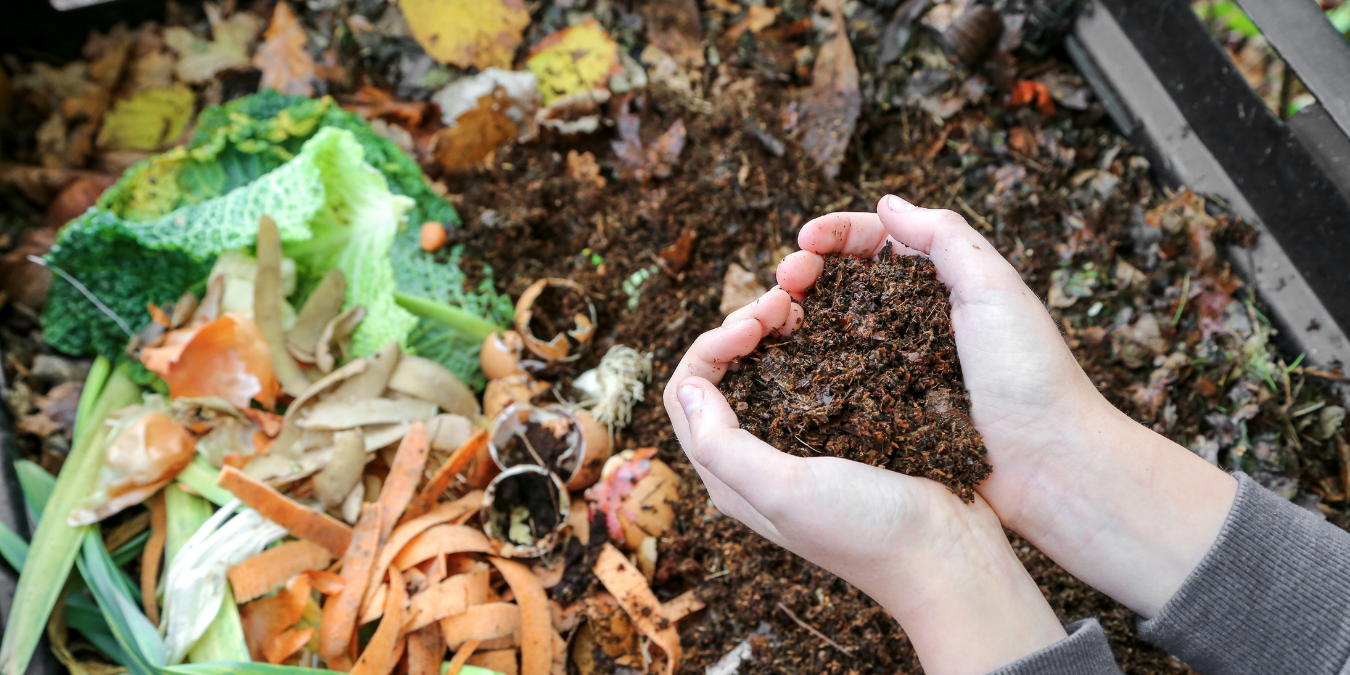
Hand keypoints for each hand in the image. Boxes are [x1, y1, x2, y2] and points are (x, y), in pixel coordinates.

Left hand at [663, 289, 1066, 674]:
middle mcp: (759, 456)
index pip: (688, 393)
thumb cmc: (866, 531)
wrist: (949, 556)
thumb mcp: (784, 491)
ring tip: (804, 303)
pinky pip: (815, 373)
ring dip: (776, 329)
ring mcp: (804, 441)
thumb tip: (687, 387)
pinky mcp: (846, 429)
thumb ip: (723, 445)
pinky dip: (814, 341)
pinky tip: (836, 324)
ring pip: (768, 367)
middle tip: (783, 302)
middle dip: (742, 327)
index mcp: (731, 475)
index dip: (711, 346)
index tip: (754, 325)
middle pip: (724, 373)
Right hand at [779, 195, 1236, 616]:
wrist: (1049, 466)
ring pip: (832, 329)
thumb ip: (946, 238)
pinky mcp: (886, 413)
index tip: (804, 241)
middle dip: (807, 271)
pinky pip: (837, 381)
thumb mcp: (995, 288)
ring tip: (774, 317)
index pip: (877, 242)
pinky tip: (784, 362)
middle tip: (783, 280)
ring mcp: (896, 368)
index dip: (836, 235)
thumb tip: (887, 203)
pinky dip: (807, 366)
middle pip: (845, 282)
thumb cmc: (1030, 375)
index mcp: (943, 284)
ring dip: (798, 315)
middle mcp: (914, 321)